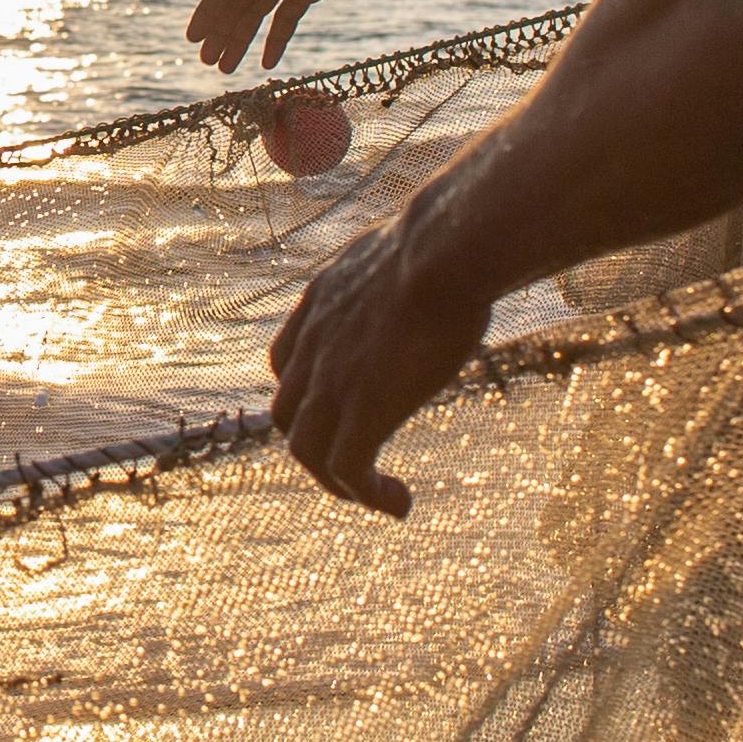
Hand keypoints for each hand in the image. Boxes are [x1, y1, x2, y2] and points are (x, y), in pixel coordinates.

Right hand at [187, 0, 342, 73]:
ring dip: (240, 41)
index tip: (193, 38)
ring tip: (226, 68)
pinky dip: (275, 41)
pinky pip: (285, 21)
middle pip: (236, 8)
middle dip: (220, 34)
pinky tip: (267, 63)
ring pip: (255, 18)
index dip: (207, 14)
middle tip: (207, 62)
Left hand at [266, 209, 501, 514]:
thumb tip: (457, 242)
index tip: (338, 408)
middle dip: (314, 443)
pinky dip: (365, 493)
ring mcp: (332, 379)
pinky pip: (348, 469)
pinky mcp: (363, 408)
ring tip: (375, 497)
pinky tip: (399, 505)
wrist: (445, 247)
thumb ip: (414, 259)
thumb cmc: (451, 237)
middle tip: (354, 465)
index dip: (304, 391)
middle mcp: (315, 343)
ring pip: (308, 450)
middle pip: (288, 412)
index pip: (285, 360)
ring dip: (337, 481)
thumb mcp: (414, 243)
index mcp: (322, 301)